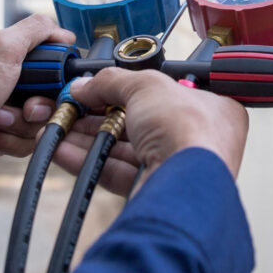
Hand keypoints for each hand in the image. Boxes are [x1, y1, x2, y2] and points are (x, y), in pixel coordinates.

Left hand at [0, 14, 74, 198]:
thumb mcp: (0, 49)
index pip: (53, 58)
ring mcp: (6, 110)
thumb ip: (34, 31)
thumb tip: (63, 31)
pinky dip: (8, 141)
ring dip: (18, 124)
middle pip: (53, 93)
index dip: (59, 72)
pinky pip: (27, 142)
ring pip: (41, 121)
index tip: (53, 80)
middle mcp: (9, 81)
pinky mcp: (3, 137)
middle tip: (24, 106)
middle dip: (39, 104)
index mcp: (8, 55)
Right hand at [36, 68, 248, 196]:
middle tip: (73, 107)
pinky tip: (63, 150)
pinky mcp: (152, 191)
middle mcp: (197, 139)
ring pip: (125, 149)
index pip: (166, 92)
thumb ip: (113, 81)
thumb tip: (86, 84)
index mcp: (211, 108)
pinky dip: (88, 160)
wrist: (184, 186)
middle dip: (101, 114)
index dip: (131, 88)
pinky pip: (116, 172)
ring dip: (89, 137)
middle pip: (140, 121)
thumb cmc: (188, 132)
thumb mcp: (147, 86)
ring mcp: (175, 168)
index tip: (100, 86)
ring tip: (61, 126)